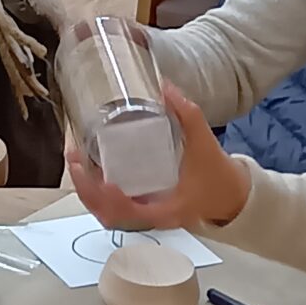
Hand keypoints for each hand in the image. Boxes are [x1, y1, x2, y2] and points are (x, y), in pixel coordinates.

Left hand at [66, 86, 248, 233]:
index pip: (131, 213)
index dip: (112, 200)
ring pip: (107, 214)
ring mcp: (146, 214)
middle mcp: (152, 217)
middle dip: (86, 191)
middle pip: (109, 216)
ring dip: (88, 193)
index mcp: (167, 209)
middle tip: (74, 159)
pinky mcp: (144, 208)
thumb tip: (165, 87)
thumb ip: (188, 114)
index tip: (103, 179)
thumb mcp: (204, 142)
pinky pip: (114, 208)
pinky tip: (91, 171)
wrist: (231, 196)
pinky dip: (98, 194)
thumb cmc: (218, 176)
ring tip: (76, 162)